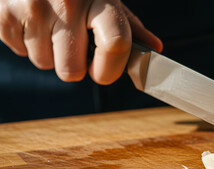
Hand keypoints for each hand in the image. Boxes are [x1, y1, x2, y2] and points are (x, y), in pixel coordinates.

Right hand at [0, 0, 161, 83]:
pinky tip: (31, 21)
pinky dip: (25, 42)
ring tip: (48, 24)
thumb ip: (128, 26)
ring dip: (48, 52)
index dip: (110, 69)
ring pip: (44, 65)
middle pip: (72, 71)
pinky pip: (20, 52)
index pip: (115, 44)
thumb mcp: (105, 0)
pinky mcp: (4, 13)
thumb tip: (155, 49)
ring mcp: (33, 8)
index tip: (102, 72)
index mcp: (100, 0)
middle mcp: (67, 3)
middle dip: (72, 65)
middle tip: (70, 43)